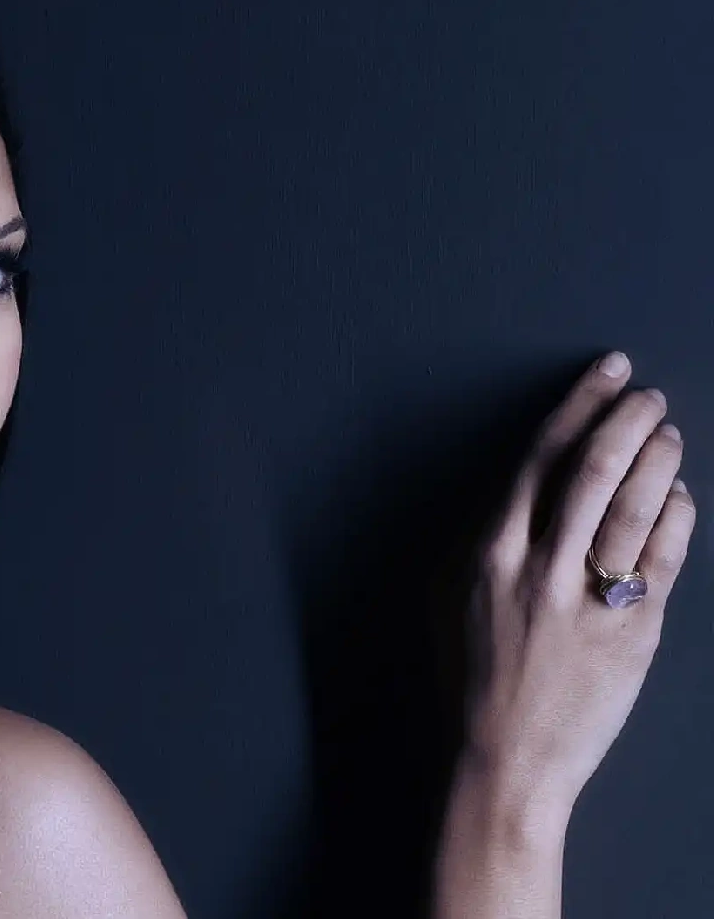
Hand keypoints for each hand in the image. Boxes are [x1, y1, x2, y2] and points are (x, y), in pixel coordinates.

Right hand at [462, 351, 695, 822]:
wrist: (507, 758)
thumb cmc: (472, 677)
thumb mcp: (451, 597)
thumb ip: (485, 540)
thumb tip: (525, 489)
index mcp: (491, 553)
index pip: (541, 458)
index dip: (579, 406)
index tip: (606, 373)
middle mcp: (541, 567)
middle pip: (595, 469)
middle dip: (627, 418)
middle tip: (647, 394)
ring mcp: (592, 599)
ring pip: (637, 505)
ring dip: (659, 457)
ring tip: (669, 432)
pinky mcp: (636, 630)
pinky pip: (667, 555)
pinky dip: (677, 514)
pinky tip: (679, 494)